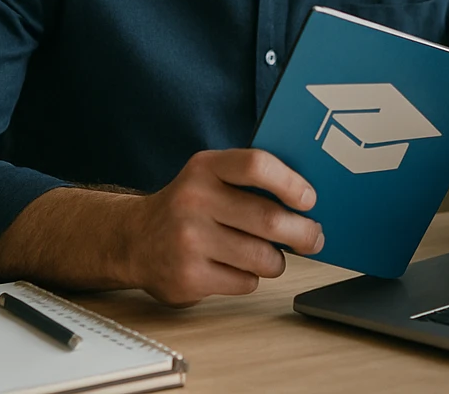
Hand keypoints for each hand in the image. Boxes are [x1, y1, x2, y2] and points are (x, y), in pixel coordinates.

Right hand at [125, 149, 322, 305]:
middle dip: (302, 233)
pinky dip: (250, 278)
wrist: (135, 240)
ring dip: (276, 260)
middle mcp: (194, 200)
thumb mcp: (210, 176)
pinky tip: (234, 267)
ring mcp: (189, 241)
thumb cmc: (189, 206)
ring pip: (263, 257)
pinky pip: (245, 283)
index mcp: (205, 168)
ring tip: (269, 255)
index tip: (309, 199)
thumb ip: (251, 179)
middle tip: (313, 237)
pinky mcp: (188, 277)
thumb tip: (309, 201)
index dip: (291, 183)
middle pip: (269, 219)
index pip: (257, 165)